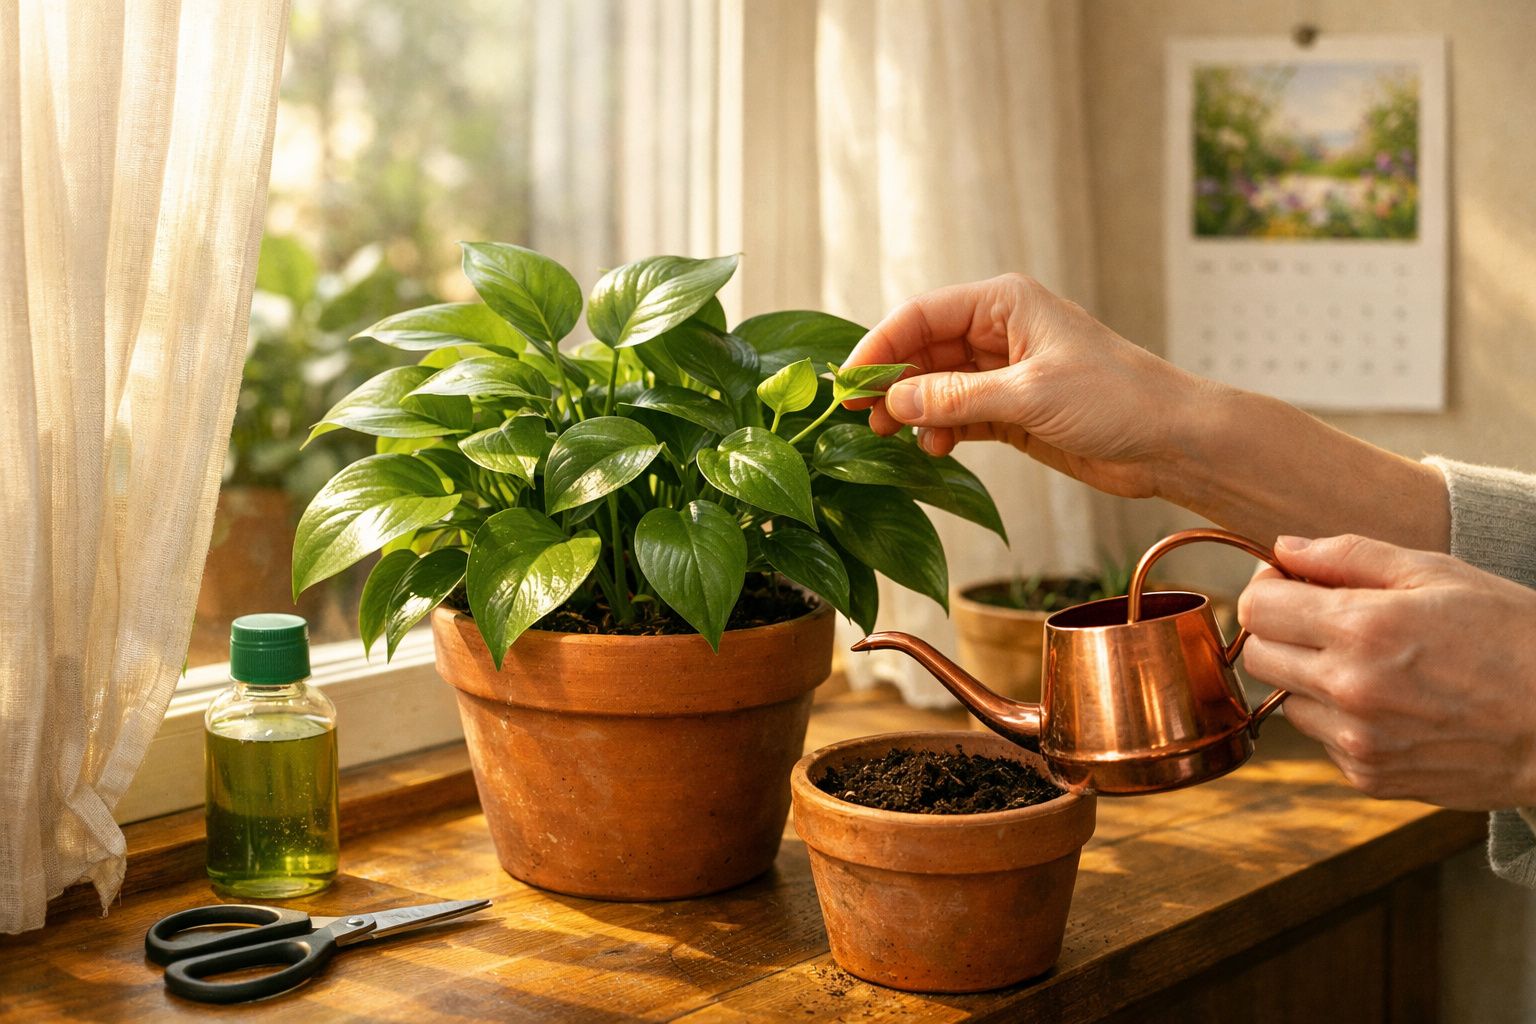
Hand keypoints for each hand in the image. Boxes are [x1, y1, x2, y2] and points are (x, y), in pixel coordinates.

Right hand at [842, 274, 1227, 498]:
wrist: (1172, 441)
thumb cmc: (1116, 399)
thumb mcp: (1028, 395)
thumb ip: (956, 398)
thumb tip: (893, 399)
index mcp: (1004, 302)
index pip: (921, 315)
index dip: (880, 346)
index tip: (847, 382)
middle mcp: (999, 330)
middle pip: (922, 350)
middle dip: (891, 381)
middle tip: (859, 417)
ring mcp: (1003, 372)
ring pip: (935, 385)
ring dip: (911, 409)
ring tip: (892, 436)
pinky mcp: (1011, 411)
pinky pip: (956, 414)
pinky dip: (938, 429)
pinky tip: (933, 448)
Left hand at [1239, 534, 1535, 809]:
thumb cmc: (1513, 636)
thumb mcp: (1438, 574)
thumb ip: (1349, 556)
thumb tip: (1283, 549)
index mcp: (1362, 629)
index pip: (1256, 609)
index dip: (1268, 589)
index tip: (1290, 583)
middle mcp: (1349, 690)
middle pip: (1256, 657)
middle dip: (1279, 631)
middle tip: (1322, 619)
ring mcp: (1358, 742)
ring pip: (1286, 701)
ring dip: (1308, 677)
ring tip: (1371, 663)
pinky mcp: (1370, 778)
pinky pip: (1322, 740)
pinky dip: (1340, 718)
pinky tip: (1392, 703)